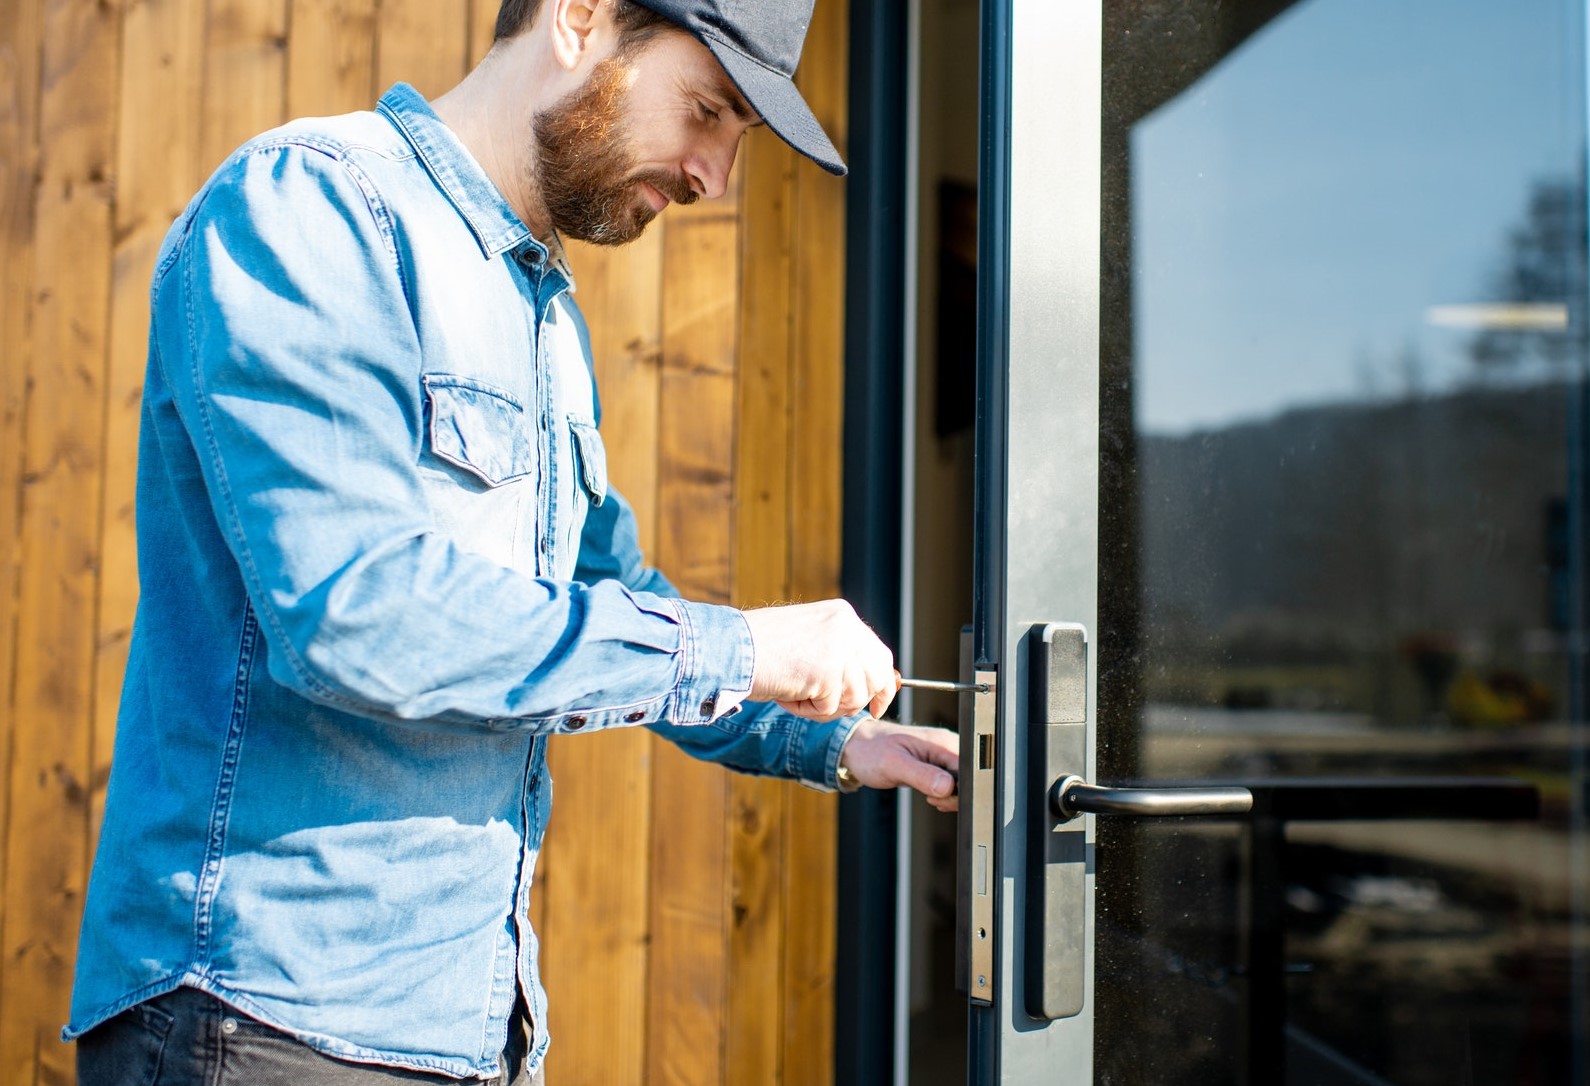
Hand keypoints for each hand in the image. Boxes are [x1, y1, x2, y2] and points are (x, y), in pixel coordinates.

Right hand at [742, 600, 896, 720]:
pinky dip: (806, 710)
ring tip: (794, 691)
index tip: (877, 707)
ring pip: (853, 698)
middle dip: (856, 701)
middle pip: (876, 678)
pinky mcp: (827, 671)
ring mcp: (839, 648)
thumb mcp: (809, 641)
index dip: (882, 685)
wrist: (730, 648)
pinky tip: (787, 693)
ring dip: (823, 706)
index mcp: (843, 615)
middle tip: (828, 708)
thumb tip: (866, 687)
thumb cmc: (760, 649)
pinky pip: (829, 708)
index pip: (880, 654)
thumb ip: (838, 655)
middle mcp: (847, 627)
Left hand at [840, 717, 958, 812]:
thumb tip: (947, 787)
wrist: (858, 747)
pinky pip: (951, 784)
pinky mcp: (936, 765)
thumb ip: (922, 775)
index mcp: (941, 742)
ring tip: (927, 794)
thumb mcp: (894, 765)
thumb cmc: (871, 751)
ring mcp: (942, 756)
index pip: (969, 769)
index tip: (941, 796)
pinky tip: (930, 794)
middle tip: (931, 797)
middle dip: (954, 795)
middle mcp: (946, 747)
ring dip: (948, 796)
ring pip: (961, 783)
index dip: (961, 789)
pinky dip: (943, 794)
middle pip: (969, 777)